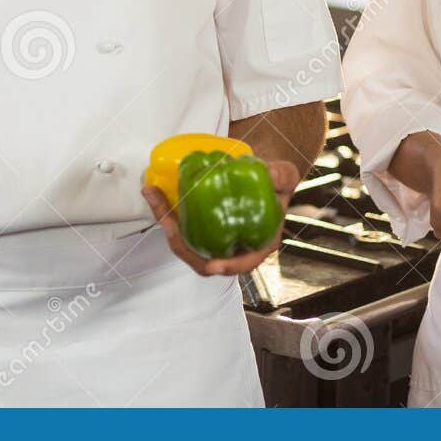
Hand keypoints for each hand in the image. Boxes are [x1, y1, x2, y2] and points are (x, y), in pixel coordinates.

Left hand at [141, 158, 299, 276]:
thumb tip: (271, 175)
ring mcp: (214, 239)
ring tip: (156, 201)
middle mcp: (234, 247)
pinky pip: (180, 228)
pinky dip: (166, 214)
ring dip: (168, 227)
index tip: (214, 265)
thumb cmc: (274, 181)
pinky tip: (154, 194)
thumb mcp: (285, 176)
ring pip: (188, 245)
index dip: (229, 267)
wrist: (259, 173)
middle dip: (184, 247)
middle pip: (205, 261)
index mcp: (258, 243)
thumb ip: (282, 175)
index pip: (243, 263)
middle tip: (169, 224)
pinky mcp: (200, 227)